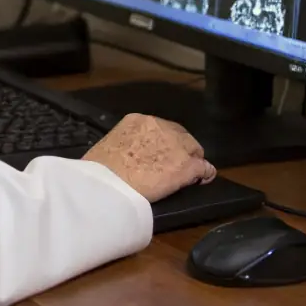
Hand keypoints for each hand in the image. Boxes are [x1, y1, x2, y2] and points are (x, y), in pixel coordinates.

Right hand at [82, 113, 215, 201]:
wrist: (108, 184)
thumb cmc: (100, 168)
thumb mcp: (111, 144)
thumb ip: (124, 143)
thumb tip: (127, 154)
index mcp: (138, 120)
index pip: (160, 127)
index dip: (163, 141)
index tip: (160, 153)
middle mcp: (160, 126)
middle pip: (180, 134)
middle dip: (180, 148)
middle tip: (175, 164)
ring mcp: (176, 146)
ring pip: (193, 148)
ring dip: (191, 159)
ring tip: (190, 173)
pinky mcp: (186, 166)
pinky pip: (204, 168)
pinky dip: (205, 174)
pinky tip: (203, 180)